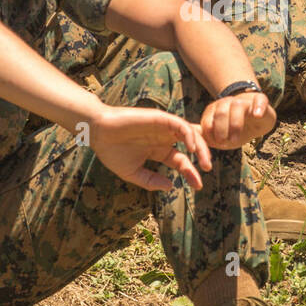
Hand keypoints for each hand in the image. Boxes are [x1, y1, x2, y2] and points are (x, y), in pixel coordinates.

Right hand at [87, 105, 211, 191]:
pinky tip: (191, 148)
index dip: (191, 173)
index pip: (182, 161)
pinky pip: (179, 124)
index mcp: (159, 150)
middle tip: (208, 170)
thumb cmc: (111, 151)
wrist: (97, 133)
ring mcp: (163, 127)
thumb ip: (150, 181)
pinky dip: (188, 134)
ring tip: (204, 162)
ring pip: (190, 133)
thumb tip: (170, 187)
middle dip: (203, 157)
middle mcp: (164, 138)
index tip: (198, 186)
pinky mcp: (159, 118)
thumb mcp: (132, 173)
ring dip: (200, 146)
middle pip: (192, 145)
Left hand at [200, 91, 275, 148]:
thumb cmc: (235, 129)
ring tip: (236, 140)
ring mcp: (244, 100)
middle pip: (220, 112)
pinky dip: (258, 106)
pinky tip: (257, 115)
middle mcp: (228, 103)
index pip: (207, 122)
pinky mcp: (260, 100)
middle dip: (220, 129)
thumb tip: (193, 137)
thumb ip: (206, 136)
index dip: (210, 135)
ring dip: (235, 124)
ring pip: (237, 105)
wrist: (258, 118)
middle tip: (225, 143)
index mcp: (214, 111)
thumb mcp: (221, 136)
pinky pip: (259, 99)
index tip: (217, 145)